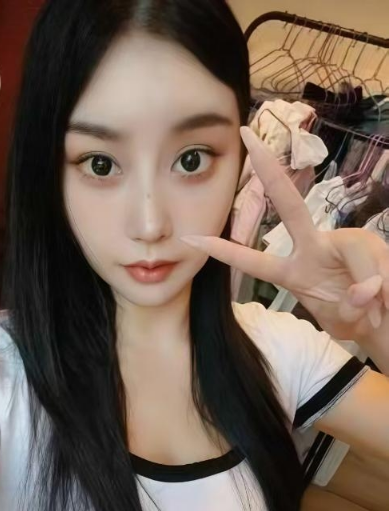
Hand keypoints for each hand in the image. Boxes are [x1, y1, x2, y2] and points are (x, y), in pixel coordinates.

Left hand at [181, 127, 388, 340]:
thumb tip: (363, 290)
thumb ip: (348, 307)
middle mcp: (314, 248)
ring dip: (367, 287)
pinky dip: (384, 287)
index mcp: (293, 271)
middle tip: (249, 139)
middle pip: (291, 208)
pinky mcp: (372, 246)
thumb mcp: (343, 320)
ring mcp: (344, 243)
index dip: (224, 250)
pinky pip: (377, 265)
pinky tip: (385, 302)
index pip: (253, 260)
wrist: (385, 321)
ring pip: (355, 250)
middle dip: (269, 172)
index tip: (190, 236)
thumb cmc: (355, 319)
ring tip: (376, 310)